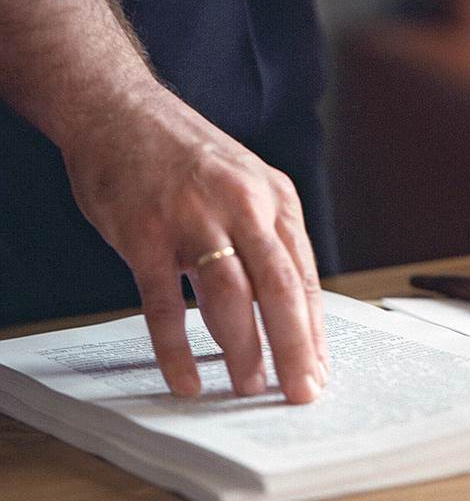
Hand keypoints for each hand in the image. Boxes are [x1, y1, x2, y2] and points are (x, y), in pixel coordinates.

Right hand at [61, 85, 328, 402]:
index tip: (321, 370)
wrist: (119, 108)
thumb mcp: (247, 185)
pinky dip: (176, 346)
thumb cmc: (187, 157)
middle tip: (301, 392)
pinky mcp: (144, 232)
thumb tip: (290, 309)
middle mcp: (242, 207)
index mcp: (275, 200)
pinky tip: (188, 377)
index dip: (314, 331)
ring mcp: (193, 218)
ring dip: (243, 349)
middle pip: (280, 290)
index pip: (304, 278)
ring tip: (250, 386)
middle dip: (295, 349)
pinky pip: (163, 303)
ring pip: (230, 297)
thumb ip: (267, 240)